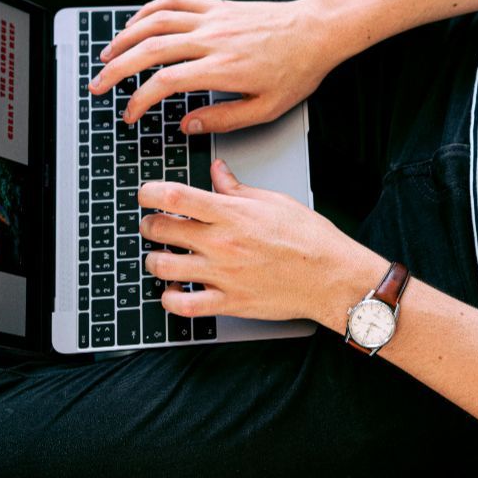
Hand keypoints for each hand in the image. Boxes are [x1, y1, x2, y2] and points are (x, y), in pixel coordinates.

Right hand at [88, 0, 344, 132]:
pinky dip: (149, 10)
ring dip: (124, 38)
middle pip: (148, 50)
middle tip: (98, 85)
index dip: (139, 100)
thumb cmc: (297, 70)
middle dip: (116, 69)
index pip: (164, 82)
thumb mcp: (266, 109)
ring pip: (155, 21)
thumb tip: (187, 125)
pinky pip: (175, 1)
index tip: (130, 114)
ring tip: (107, 55)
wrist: (317, 30)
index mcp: (221, 68)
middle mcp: (211, 39)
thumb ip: (223, 119)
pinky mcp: (217, 5)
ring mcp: (212, 18)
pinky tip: (136, 23)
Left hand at [139, 160, 385, 325]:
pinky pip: (183, 305)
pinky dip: (169, 298)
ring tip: (161, 256)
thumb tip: (217, 171)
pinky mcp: (228, 302)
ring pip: (163, 267)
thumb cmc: (310, 239)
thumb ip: (238, 188)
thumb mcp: (274, 201)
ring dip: (154, 259)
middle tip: (154, 224)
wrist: (332, 277)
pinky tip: (173, 290)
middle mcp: (222, 243)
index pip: (174, 196)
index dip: (149, 192)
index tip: (146, 193)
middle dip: (150, 225)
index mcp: (232, 214)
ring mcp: (222, 275)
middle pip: (161, 230)